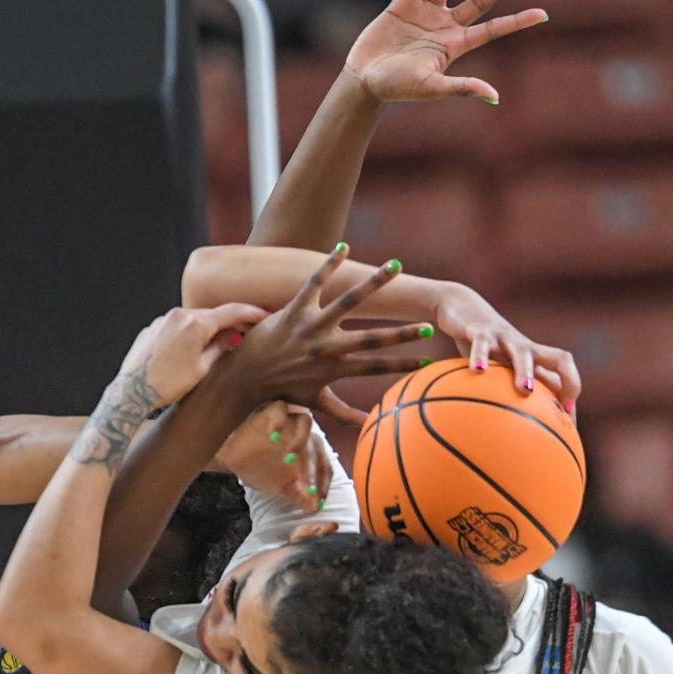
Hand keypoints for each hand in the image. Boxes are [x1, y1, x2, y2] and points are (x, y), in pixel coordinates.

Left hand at [117, 303, 268, 409]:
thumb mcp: (202, 369)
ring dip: (207, 330)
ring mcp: (162, 320)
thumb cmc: (167, 384)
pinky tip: (192, 350)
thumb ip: (221, 349)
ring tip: (218, 346)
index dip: (252, 312)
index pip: (232, 311)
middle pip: (212, 315)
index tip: (265, 315)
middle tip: (245, 334)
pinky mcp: (150, 329)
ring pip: (193, 320)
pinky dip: (188, 334)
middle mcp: (178, 315)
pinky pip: (176, 327)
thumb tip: (233, 338)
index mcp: (195, 323)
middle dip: (229, 323)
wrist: (131, 392)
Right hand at [215, 401, 332, 512]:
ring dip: (299, 441)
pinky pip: (280, 407)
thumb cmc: (260, 470)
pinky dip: (279, 420)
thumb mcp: (281, 488)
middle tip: (305, 489)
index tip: (317, 501)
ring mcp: (288, 420)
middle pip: (317, 445)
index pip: (325, 465)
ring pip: (305, 422)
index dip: (323, 483)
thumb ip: (299, 496)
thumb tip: (315, 508)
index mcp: (310, 451)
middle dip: (312, 468)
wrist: (231, 459)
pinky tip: (272, 435)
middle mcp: (303, 433)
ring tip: (288, 460)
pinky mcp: (270, 410)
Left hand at [231, 246, 430, 408]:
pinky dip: (329, 264)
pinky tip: (345, 247)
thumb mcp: (314, 402)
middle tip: (429, 328)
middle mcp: (325, 348)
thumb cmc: (279, 389)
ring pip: (348, 302)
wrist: (242, 376)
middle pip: (370, 340)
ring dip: (373, 284)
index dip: (402, 366)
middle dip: (401, 335)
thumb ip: (344, 413)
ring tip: (396, 267)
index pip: (375, 368)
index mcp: (333, 369)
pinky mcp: (293, 309)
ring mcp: (310, 327)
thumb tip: (371, 426)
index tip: (429, 364)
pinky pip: (314, 283)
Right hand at [345, 0, 546, 104]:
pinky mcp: (401, 5)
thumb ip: (461, 87)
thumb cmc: (398, 89)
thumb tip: (494, 95)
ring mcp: (424, 13)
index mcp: (456, 45)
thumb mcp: (431, 88)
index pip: (493, 29)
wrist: (365, 82)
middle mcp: (444, 25)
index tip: (543, 14)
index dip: (517, 22)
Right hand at [433, 284, 580, 409]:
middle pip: (559, 358)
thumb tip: (501, 430)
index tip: (569, 422)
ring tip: (524, 390)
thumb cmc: (481, 347)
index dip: (572, 395)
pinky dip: (480, 356)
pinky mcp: (481, 329)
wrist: (460, 307)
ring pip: (522, 352)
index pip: (563, 375)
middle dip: (568, 380)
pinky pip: (482, 342)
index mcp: (532, 358)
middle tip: (566, 405)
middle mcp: (525, 347)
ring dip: (526, 371)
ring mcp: (504, 337)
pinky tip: (476, 371)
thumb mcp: (494, 368)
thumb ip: (502, 392)